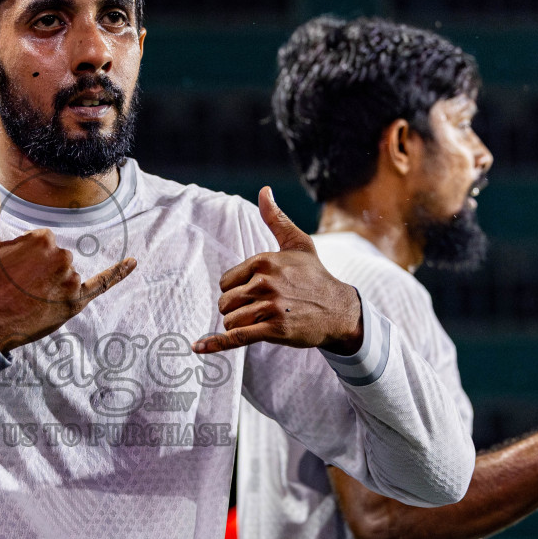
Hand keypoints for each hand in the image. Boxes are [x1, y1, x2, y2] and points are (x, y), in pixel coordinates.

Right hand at [0, 174, 135, 353]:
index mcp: (41, 239)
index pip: (43, 239)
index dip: (25, 254)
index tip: (10, 268)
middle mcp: (61, 257)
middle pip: (57, 255)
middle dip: (40, 268)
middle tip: (17, 285)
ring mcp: (70, 281)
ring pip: (68, 273)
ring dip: (52, 282)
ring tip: (28, 297)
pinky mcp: (75, 302)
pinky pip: (102, 283)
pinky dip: (118, 273)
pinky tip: (132, 262)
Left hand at [194, 187, 362, 354]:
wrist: (339, 309)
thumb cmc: (315, 275)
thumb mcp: (298, 243)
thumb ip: (276, 218)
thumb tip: (264, 191)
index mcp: (263, 261)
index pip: (225, 282)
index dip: (235, 291)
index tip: (254, 294)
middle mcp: (265, 282)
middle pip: (225, 302)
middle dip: (236, 310)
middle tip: (260, 310)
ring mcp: (270, 306)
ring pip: (230, 320)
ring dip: (239, 325)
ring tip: (261, 322)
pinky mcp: (275, 329)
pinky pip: (236, 337)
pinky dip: (216, 344)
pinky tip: (198, 347)